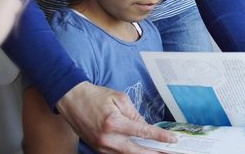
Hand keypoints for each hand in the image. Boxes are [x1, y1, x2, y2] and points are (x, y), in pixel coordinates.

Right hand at [56, 82, 177, 153]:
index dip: (160, 137)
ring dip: (143, 153)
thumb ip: (135, 115)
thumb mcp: (120, 99)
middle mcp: (107, 138)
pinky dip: (130, 152)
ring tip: (158, 151)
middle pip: (137, 151)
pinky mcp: (97, 148)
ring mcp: (101, 145)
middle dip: (155, 152)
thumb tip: (147, 127)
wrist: (70, 99)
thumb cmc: (95, 96)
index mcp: (114, 123)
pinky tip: (142, 150)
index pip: (143, 132)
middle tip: (169, 152)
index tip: (173, 140)